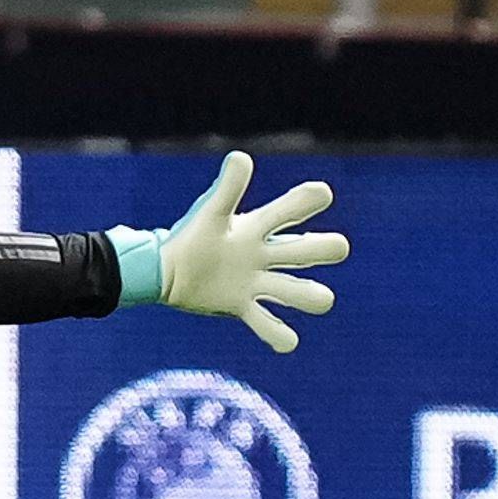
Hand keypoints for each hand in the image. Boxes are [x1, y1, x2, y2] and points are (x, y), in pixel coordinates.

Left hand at [155, 151, 345, 353]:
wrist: (162, 271)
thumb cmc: (190, 236)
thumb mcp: (211, 211)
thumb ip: (228, 188)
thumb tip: (242, 158)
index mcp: (258, 228)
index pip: (293, 209)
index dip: (310, 200)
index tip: (321, 193)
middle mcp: (264, 255)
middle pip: (310, 250)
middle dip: (326, 248)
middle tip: (335, 247)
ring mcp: (256, 283)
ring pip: (297, 291)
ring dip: (311, 296)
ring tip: (320, 298)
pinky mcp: (242, 307)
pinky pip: (268, 325)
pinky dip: (279, 335)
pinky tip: (286, 340)